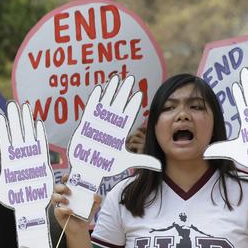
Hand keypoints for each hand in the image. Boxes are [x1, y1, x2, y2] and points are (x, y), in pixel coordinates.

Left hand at [0, 102, 53, 247]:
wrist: (29, 205)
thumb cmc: (13, 197)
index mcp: (8, 160)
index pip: (4, 140)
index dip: (2, 129)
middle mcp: (19, 155)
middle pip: (16, 132)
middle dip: (14, 118)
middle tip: (11, 104)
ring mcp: (31, 156)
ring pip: (28, 134)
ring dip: (26, 121)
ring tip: (24, 107)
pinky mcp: (41, 161)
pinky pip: (40, 144)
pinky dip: (39, 133)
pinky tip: (37, 122)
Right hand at [51, 176, 100, 236]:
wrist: (81, 228)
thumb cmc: (85, 214)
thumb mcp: (94, 206)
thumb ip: (98, 200)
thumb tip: (96, 194)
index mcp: (70, 192)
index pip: (65, 182)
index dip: (65, 177)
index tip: (68, 176)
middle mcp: (63, 196)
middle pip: (56, 187)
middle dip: (62, 187)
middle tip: (70, 191)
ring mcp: (59, 205)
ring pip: (53, 196)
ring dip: (60, 197)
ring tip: (68, 201)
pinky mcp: (58, 213)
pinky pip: (57, 209)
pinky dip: (64, 209)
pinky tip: (71, 211)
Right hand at [66, 75, 159, 219]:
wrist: (89, 169)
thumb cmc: (106, 165)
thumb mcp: (126, 161)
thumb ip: (143, 160)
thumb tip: (160, 165)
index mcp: (120, 131)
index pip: (128, 114)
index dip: (133, 104)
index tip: (138, 94)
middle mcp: (110, 124)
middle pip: (119, 103)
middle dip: (124, 91)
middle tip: (130, 79)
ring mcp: (98, 122)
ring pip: (106, 102)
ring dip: (111, 90)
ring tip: (115, 78)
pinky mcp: (87, 123)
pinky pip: (92, 108)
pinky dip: (95, 98)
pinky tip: (99, 88)